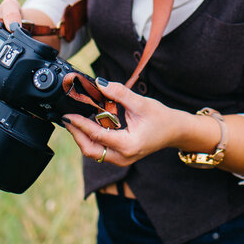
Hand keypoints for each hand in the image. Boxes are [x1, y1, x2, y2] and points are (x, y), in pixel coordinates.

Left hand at [62, 79, 187, 165]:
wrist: (175, 131)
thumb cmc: (161, 118)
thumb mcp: (141, 103)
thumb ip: (119, 93)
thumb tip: (99, 83)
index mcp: (128, 145)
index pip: (97, 135)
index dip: (80, 124)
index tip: (68, 115)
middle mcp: (123, 157)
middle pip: (90, 150)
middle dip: (77, 135)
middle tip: (67, 119)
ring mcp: (122, 160)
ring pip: (94, 153)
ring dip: (83, 138)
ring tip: (75, 121)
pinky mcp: (121, 157)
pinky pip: (100, 151)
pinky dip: (91, 139)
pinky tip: (87, 126)